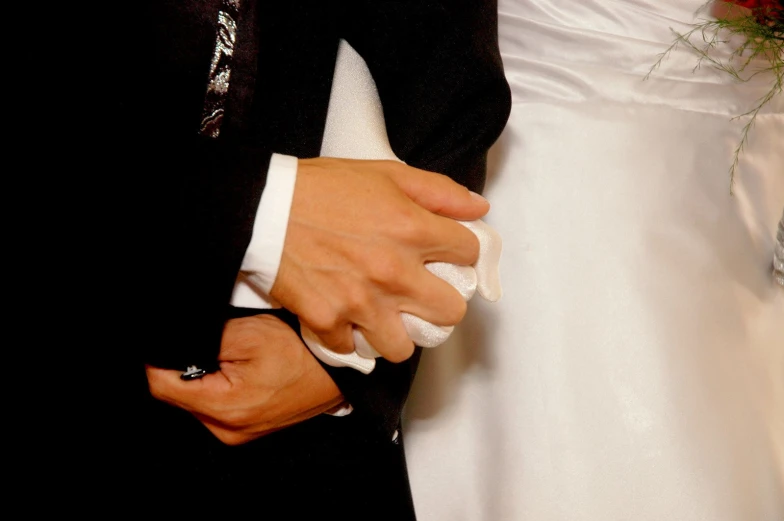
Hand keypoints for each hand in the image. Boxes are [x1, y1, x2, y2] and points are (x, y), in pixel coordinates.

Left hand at [146, 314, 342, 445]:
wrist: (337, 375)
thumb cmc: (300, 353)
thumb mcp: (249, 334)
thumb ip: (203, 338)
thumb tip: (170, 341)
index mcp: (224, 408)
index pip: (161, 385)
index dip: (158, 358)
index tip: (165, 337)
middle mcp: (226, 429)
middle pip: (176, 395)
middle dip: (182, 365)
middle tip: (209, 341)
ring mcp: (236, 434)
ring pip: (194, 400)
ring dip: (200, 376)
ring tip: (227, 355)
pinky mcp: (245, 430)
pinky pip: (214, 407)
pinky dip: (216, 387)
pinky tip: (236, 370)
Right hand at [270, 157, 489, 362]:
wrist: (263, 209)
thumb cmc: (322, 189)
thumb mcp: (386, 173)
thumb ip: (439, 191)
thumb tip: (479, 208)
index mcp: (413, 230)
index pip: (470, 254)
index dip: (461, 252)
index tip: (447, 254)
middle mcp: (393, 272)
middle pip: (450, 312)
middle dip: (441, 303)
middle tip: (424, 294)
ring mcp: (361, 302)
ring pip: (403, 347)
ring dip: (397, 333)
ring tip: (385, 316)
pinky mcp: (328, 322)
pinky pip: (352, 349)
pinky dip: (350, 337)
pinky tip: (346, 317)